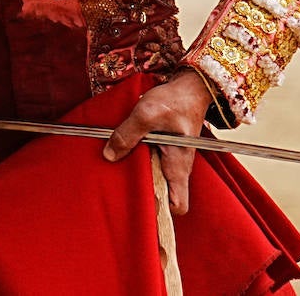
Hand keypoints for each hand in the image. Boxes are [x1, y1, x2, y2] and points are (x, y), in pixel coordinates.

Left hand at [102, 70, 212, 214]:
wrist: (190, 87)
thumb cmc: (175, 100)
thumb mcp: (146, 113)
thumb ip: (127, 134)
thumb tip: (109, 155)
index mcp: (178, 165)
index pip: (177, 206)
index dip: (161, 212)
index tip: (139, 205)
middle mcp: (177, 169)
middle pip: (161, 197)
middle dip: (142, 197)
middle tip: (119, 191)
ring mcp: (171, 162)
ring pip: (154, 181)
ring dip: (137, 179)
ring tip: (117, 172)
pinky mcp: (165, 152)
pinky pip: (151, 167)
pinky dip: (138, 164)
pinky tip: (123, 155)